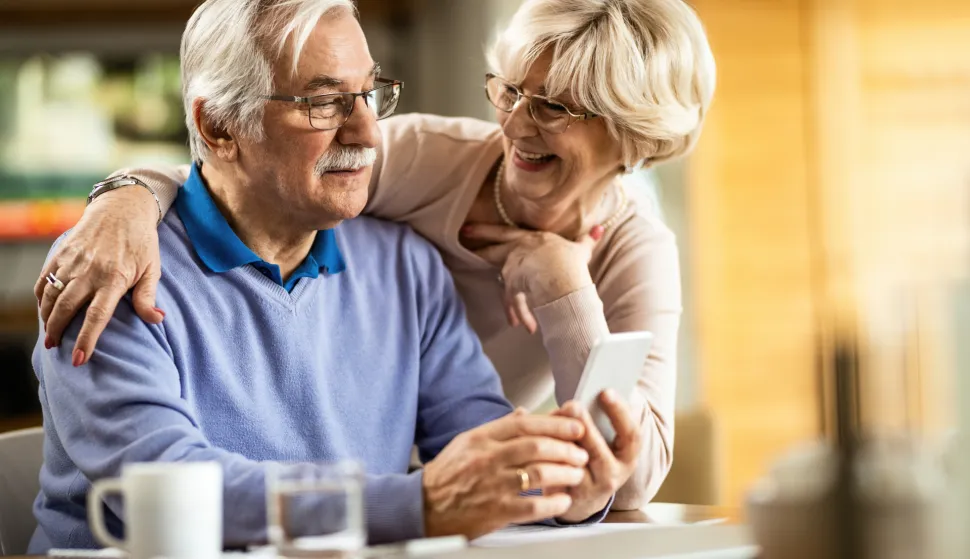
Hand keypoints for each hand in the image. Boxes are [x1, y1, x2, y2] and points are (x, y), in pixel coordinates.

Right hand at [35, 187, 163, 365]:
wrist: (122, 208)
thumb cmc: (141, 242)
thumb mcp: (152, 268)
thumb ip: (148, 296)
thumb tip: (157, 320)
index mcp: (114, 279)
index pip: (97, 316)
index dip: (86, 340)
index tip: (79, 359)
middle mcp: (90, 271)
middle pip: (66, 308)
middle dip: (58, 331)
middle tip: (55, 348)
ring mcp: (73, 262)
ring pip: (50, 295)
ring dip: (46, 317)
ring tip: (49, 333)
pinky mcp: (61, 253)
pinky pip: (44, 279)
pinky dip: (40, 296)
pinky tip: (44, 309)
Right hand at [422, 409, 589, 539]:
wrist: (424, 506)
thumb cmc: (448, 474)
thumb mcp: (468, 442)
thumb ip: (499, 428)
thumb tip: (525, 413)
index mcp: (482, 438)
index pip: (524, 424)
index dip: (555, 423)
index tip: (576, 426)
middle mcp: (487, 459)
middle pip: (536, 447)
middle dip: (566, 449)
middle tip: (581, 452)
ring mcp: (492, 485)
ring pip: (538, 474)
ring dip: (565, 473)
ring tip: (576, 475)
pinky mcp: (496, 512)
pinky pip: (532, 506)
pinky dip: (553, 503)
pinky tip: (563, 500)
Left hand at [462, 224, 602, 333]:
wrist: (561, 275)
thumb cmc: (570, 260)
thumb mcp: (580, 249)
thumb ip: (587, 240)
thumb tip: (599, 229)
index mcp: (530, 239)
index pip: (503, 232)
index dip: (485, 230)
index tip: (468, 228)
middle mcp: (517, 252)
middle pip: (492, 250)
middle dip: (477, 245)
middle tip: (462, 237)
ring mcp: (512, 270)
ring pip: (503, 282)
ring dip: (510, 304)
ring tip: (510, 318)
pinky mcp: (513, 288)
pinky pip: (514, 303)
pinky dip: (521, 315)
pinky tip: (526, 327)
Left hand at [550, 391, 641, 522]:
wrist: (583, 500)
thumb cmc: (594, 457)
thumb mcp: (605, 441)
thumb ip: (596, 417)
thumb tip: (577, 395)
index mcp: (627, 457)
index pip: (631, 435)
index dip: (619, 412)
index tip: (605, 392)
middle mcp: (613, 475)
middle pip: (598, 449)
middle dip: (585, 425)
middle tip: (572, 404)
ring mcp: (590, 488)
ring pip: (573, 462)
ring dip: (560, 439)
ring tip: (550, 418)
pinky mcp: (567, 497)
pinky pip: (554, 474)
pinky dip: (543, 454)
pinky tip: (533, 437)